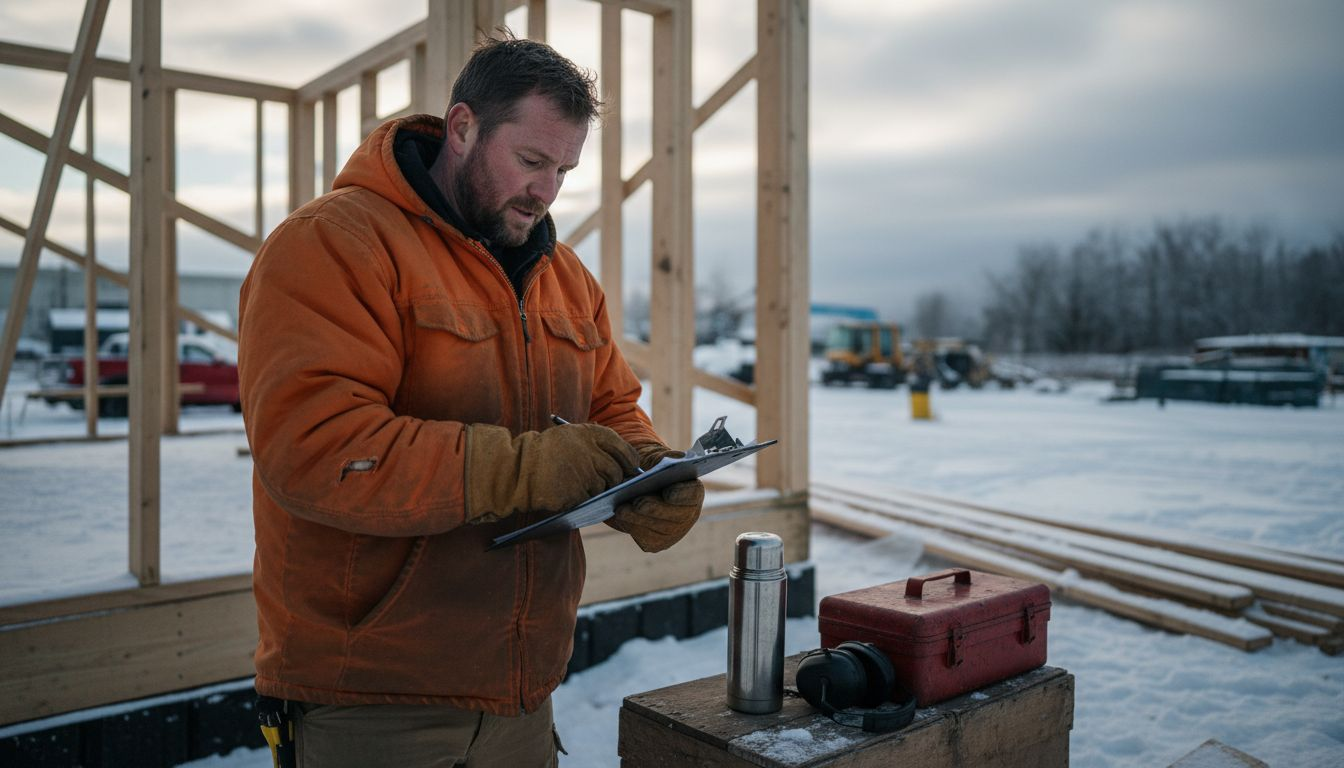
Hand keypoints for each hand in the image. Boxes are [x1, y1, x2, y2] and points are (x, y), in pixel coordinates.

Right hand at [465, 422, 639, 523]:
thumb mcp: (568, 437)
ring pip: (602, 487)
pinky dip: (581, 499)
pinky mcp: (575, 493)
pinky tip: (567, 492)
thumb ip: (594, 445)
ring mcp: (583, 474)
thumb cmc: (543, 453)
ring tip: (575, 483)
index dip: (629, 459)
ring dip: (594, 489)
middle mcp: (590, 452)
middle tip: (608, 482)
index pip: (621, 447)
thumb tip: (624, 464)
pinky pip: (587, 500)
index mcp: (589, 433)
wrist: (514, 468)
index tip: (630, 467)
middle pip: (615, 471)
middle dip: (614, 479)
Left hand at [606, 443, 704, 551]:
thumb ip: (664, 458)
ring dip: (639, 520)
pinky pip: (646, 539)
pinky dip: (632, 527)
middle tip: (638, 503)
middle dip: (655, 509)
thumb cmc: (650, 471)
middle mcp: (688, 515)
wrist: (638, 488)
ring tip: (621, 509)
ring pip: (658, 530)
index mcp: (692, 491)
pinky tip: (620, 516)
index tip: (668, 492)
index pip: (692, 494)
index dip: (682, 494)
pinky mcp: (657, 543)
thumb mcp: (655, 460)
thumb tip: (676, 458)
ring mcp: (674, 532)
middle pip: (675, 516)